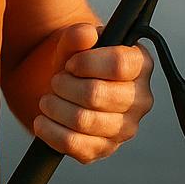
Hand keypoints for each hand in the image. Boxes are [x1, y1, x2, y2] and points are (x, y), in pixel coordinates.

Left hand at [33, 23, 153, 163]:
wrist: (65, 91)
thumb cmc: (76, 63)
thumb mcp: (73, 43)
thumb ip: (78, 35)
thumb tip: (86, 35)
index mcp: (140, 65)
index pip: (119, 64)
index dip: (87, 63)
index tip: (70, 64)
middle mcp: (141, 99)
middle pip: (96, 94)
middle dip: (64, 85)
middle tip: (56, 81)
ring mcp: (126, 128)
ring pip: (82, 121)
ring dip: (55, 107)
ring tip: (48, 99)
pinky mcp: (106, 149)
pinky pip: (74, 145)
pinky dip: (50, 131)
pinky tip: (43, 121)